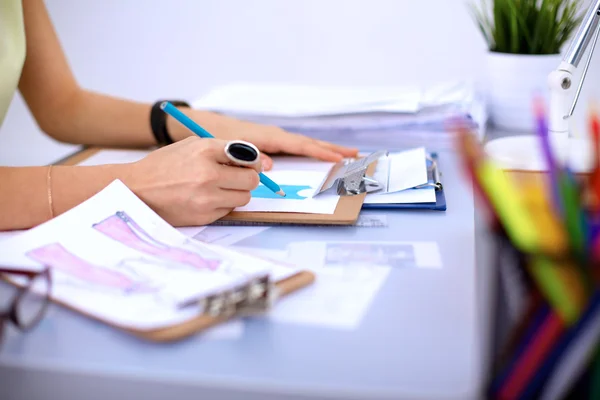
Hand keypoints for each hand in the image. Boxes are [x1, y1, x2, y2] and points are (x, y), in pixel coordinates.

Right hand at [124, 137, 259, 225]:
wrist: (136, 189)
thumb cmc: (164, 165)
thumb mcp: (191, 146)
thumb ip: (221, 149)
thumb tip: (253, 160)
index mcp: (206, 151)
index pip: (248, 155)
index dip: (252, 161)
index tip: (250, 164)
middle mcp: (209, 174)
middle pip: (251, 180)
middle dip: (248, 178)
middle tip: (237, 177)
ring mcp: (207, 198)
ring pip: (244, 197)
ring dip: (237, 192)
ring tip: (219, 188)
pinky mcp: (204, 216)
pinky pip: (229, 210)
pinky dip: (223, 204)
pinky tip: (207, 198)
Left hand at [169, 110, 358, 169]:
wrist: (208, 126)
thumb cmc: (220, 136)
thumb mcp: (233, 149)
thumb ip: (251, 157)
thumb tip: (270, 167)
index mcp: (270, 137)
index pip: (301, 145)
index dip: (319, 152)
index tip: (337, 158)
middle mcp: (277, 136)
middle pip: (310, 143)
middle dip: (332, 148)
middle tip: (355, 154)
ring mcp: (277, 139)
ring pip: (307, 144)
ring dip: (327, 149)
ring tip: (347, 154)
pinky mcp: (273, 142)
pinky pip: (299, 147)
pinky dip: (314, 150)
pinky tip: (323, 155)